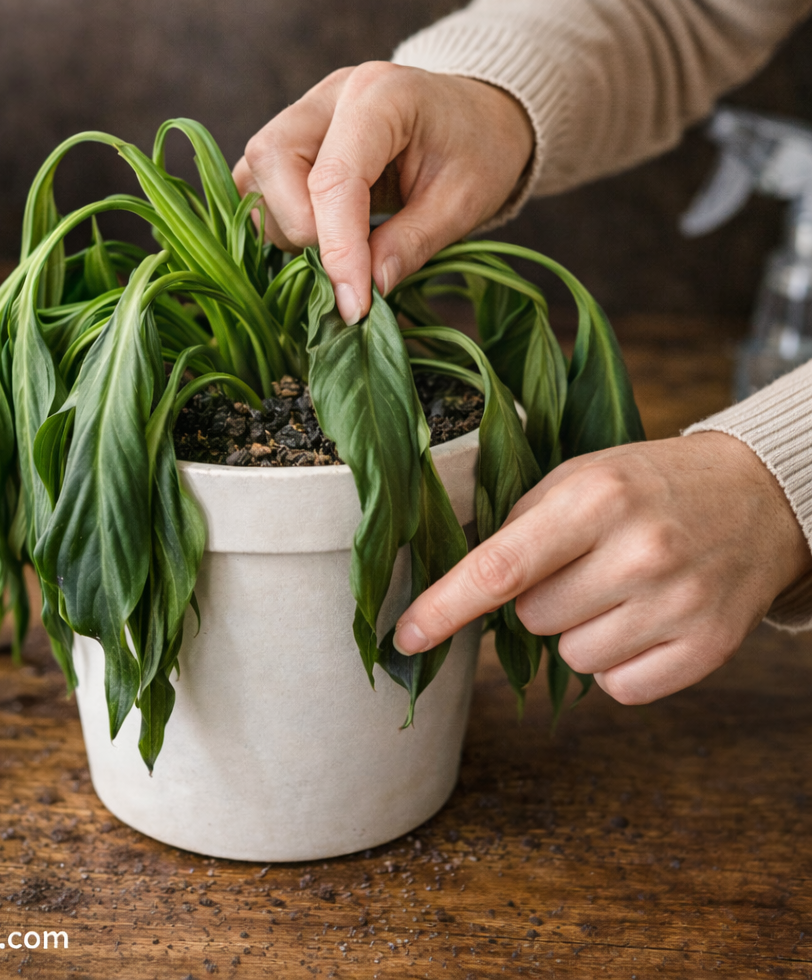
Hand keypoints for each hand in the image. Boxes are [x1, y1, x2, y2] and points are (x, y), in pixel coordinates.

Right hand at [232, 62, 532, 323]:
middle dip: (299, 228)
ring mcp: (304, 114)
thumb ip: (411, 244)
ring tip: (341, 248)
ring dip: (286, 226)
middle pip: (271, 160)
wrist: (478, 116)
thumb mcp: (464, 203)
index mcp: (381, 95)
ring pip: (254, 175)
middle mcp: (329, 95)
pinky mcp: (292, 140)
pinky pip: (256, 184)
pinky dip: (277, 220)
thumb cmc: (479, 151)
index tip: (355, 306)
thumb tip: (365, 291)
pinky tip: (320, 237)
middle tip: (349, 264)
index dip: (338, 250)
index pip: (334, 179)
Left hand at [393, 432, 811, 703]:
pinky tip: (645, 619)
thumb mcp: (580, 477)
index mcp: (595, 499)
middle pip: (531, 620)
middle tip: (581, 565)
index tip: (406, 638)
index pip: (500, 568)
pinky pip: (618, 689)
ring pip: (571, 659)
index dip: (445, 607)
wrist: (758, 497)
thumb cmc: (648, 486)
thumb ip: (518, 524)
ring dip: (580, 632)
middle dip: (539, 599)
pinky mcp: (708, 648)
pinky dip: (619, 662)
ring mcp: (677, 604)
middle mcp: (638, 552)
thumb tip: (457, 583)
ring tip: (618, 589)